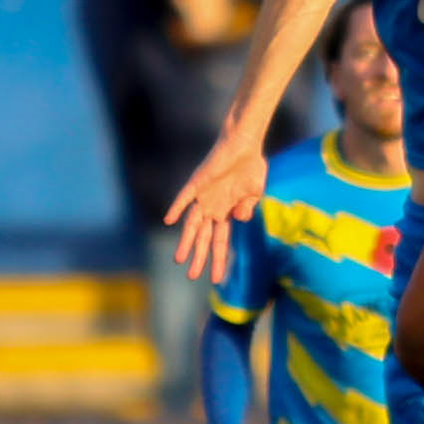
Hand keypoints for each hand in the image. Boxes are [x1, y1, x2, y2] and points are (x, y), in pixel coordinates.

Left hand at [166, 128, 266, 282]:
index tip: (217, 279)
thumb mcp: (255, 193)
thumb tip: (240, 220)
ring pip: (192, 224)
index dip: (219, 260)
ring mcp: (203, 197)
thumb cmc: (251, 167)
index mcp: (227, 213)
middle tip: (191, 276)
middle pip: (204, 238)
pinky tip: (169, 221)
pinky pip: (185, 197)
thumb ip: (247, 208)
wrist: (244, 143)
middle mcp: (212, 208)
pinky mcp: (198, 183)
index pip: (221, 242)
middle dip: (199, 258)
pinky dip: (177, 208)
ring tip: (179, 259)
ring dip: (186, 241)